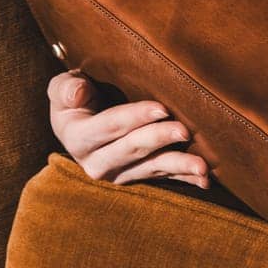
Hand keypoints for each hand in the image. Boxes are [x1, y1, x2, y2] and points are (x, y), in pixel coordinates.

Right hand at [47, 70, 210, 189]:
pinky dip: (184, 178)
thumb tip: (77, 93)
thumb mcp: (62, 88)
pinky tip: (204, 179)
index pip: (110, 126)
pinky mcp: (134, 177)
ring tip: (202, 166)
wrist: (79, 122)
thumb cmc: (75, 98)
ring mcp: (117, 174)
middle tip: (184, 130)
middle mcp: (95, 162)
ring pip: (150, 168)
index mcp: (77, 138)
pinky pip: (161, 177)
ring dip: (178, 166)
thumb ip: (66, 89)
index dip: (136, 116)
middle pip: (132, 149)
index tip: (162, 108)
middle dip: (159, 139)